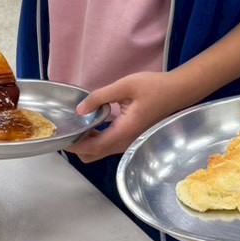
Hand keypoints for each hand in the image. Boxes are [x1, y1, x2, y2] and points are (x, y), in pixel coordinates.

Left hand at [69, 71, 183, 162]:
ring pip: (101, 152)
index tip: (61, 138)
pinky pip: (109, 145)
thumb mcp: (125, 85)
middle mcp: (126, 143)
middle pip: (94, 155)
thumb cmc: (155, 87)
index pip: (93, 147)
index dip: (74, 145)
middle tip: (67, 129)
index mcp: (125, 131)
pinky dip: (97, 139)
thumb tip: (80, 110)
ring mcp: (130, 143)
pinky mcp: (132, 139)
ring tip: (77, 124)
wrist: (178, 91)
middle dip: (77, 146)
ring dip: (87, 142)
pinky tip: (93, 123)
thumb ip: (100, 97)